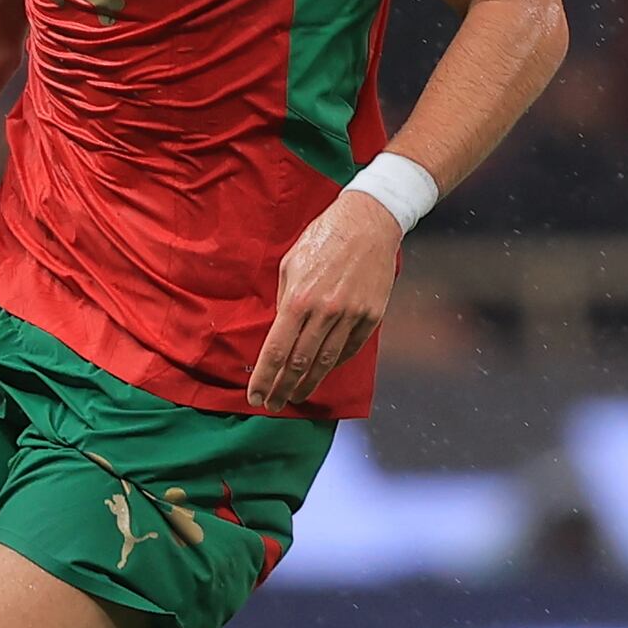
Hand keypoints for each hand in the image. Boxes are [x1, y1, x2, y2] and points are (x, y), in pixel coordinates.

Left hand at [249, 191, 404, 406]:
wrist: (369, 222)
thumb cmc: (324, 237)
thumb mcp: (291, 264)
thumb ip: (285, 300)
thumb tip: (281, 330)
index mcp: (298, 298)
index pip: (276, 350)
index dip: (264, 378)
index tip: (255, 396)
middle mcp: (324, 312)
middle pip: (299, 363)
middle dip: (282, 388)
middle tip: (272, 405)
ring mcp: (351, 315)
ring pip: (326, 362)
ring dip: (308, 384)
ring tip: (295, 397)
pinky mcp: (371, 316)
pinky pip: (349, 349)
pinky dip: (334, 364)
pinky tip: (323, 373)